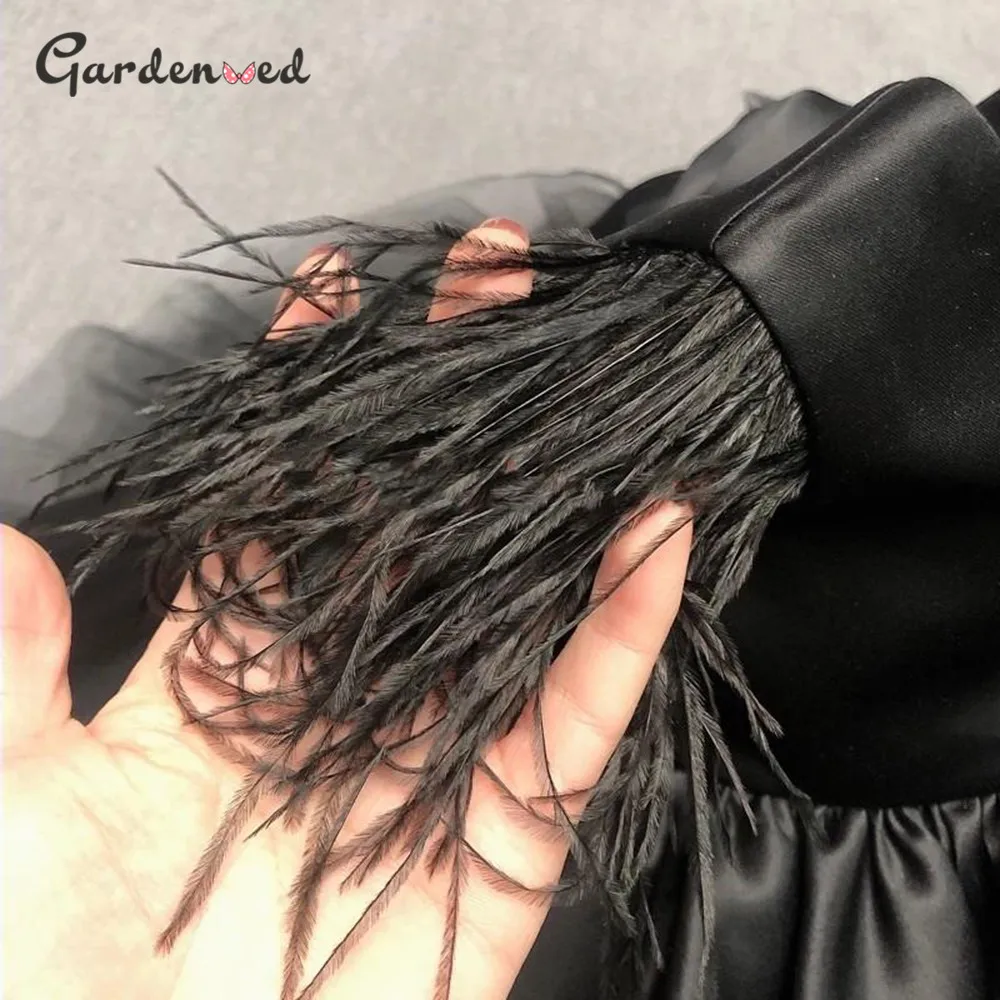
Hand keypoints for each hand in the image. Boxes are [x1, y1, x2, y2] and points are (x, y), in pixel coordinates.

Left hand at [2, 220, 691, 999]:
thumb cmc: (51, 988)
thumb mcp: (14, 814)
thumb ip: (18, 674)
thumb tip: (2, 541)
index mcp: (216, 683)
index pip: (278, 506)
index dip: (308, 400)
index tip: (338, 290)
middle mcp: (335, 700)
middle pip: (410, 524)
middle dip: (453, 399)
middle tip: (494, 284)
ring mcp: (426, 760)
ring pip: (510, 606)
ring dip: (555, 498)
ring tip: (595, 383)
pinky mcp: (502, 836)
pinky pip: (573, 718)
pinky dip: (618, 634)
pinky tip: (656, 539)